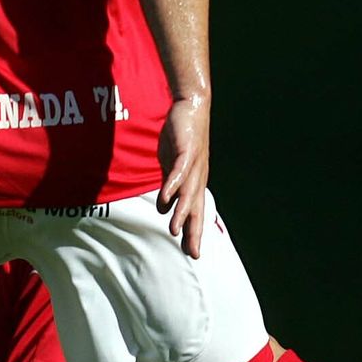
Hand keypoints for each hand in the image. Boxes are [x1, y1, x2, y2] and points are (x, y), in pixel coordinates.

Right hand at [157, 94, 209, 257]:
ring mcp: (193, 165)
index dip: (195, 233)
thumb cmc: (181, 138)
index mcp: (194, 182)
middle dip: (194, 232)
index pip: (196, 212)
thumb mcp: (173, 165)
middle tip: (192, 252)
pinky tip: (166, 197)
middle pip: (196, 209)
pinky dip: (172, 185)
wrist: (192, 108)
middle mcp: (197, 178)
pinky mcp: (185, 151)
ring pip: (188, 194)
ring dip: (181, 212)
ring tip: (175, 230)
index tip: (193, 254)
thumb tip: (164, 206)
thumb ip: (170, 185)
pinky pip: (178, 172)